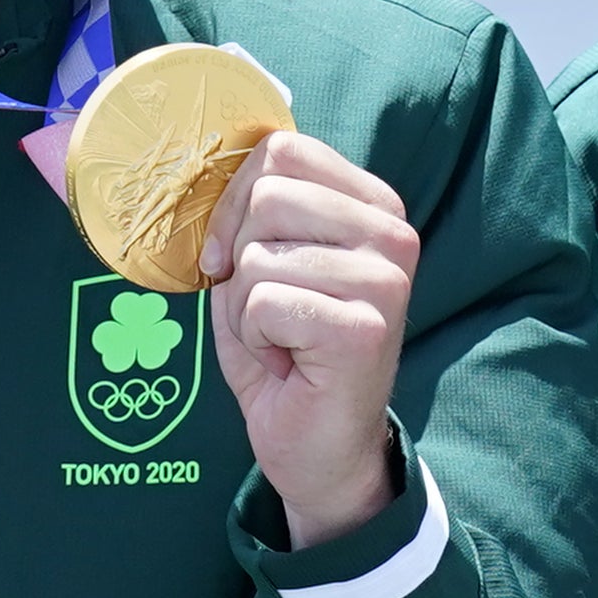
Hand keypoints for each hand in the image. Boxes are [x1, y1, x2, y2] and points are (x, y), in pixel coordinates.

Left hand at [200, 131, 417, 547]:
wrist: (319, 448)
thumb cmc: (286, 352)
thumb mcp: (264, 264)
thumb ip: (251, 211)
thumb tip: (204, 169)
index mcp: (374, 205)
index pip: (281, 150)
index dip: (233, 202)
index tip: (232, 257)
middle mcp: (393, 234)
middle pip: (266, 196)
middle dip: (238, 261)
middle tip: (267, 310)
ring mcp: (385, 281)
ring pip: (257, 257)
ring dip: (245, 309)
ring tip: (280, 340)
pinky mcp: (362, 329)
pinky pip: (262, 304)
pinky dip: (255, 341)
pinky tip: (289, 363)